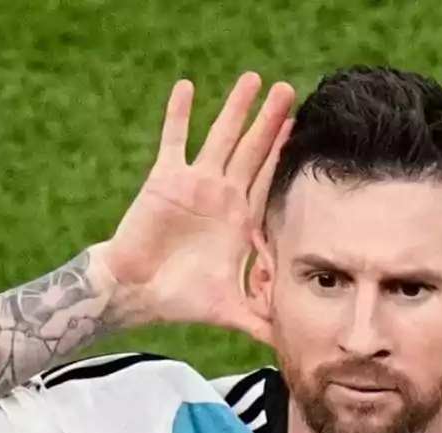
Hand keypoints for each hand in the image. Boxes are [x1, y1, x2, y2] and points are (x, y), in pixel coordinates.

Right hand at [99, 73, 294, 340]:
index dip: (285, 156)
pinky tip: (187, 86)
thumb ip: (262, 321)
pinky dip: (179, 114)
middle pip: (252, 151)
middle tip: (289, 91)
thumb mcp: (231, 309)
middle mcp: (221, 196)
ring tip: (253, 79)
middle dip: (271, 122)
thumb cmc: (181, 300)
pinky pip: (173, 139)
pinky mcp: (166, 178)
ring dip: (235, 109)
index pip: (268, 181)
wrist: (137, 292)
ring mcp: (194, 184)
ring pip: (220, 138)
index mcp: (239, 220)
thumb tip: (291, 344)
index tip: (304, 129)